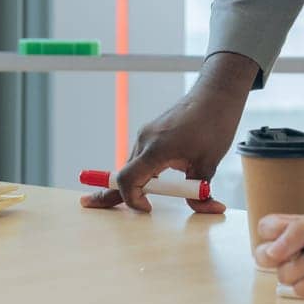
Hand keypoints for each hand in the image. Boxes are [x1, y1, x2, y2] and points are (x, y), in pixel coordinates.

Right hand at [79, 52, 256, 213]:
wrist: (216, 94)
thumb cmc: (213, 124)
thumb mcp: (209, 163)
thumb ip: (200, 190)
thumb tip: (206, 207)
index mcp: (156, 149)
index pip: (128, 180)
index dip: (132, 199)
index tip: (148, 209)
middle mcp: (145, 140)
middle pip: (123, 173)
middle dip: (109, 192)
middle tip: (87, 203)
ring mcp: (147, 134)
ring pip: (132, 165)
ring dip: (132, 183)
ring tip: (123, 199)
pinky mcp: (153, 132)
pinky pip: (141, 157)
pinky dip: (141, 171)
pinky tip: (148, 181)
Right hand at [254, 214, 303, 303]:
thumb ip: (300, 230)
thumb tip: (272, 248)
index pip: (270, 229)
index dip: (269, 232)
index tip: (281, 233)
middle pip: (266, 256)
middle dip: (273, 254)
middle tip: (287, 251)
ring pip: (282, 275)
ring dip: (300, 265)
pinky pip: (300, 291)